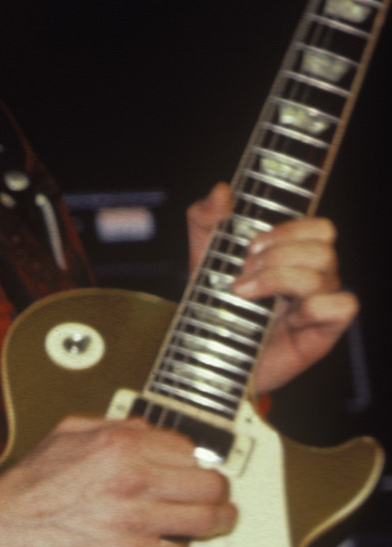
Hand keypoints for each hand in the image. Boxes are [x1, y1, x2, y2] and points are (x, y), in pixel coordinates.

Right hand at [0, 414, 235, 546]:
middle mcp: (133, 478)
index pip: (187, 449)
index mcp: (119, 445)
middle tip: (215, 497)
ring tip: (221, 524)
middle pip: (209, 484)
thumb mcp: (64, 434)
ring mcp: (135, 519)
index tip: (195, 470)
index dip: (194, 461)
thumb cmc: (25, 486)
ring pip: (208, 519)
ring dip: (222, 522)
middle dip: (217, 491)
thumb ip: (109, 425)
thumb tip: (145, 428)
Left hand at [188, 188, 355, 397]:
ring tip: (245, 294)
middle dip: (278, 256)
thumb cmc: (213, 307)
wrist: (204, 357)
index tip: (252, 245)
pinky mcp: (324, 332)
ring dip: (280, 278)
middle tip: (242, 273)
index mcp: (292, 256)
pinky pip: (344, 305)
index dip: (290, 229)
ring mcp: (320, 304)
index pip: (320, 227)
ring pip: (326, 273)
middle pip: (324, 247)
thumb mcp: (202, 259)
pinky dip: (313, 307)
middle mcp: (313, 277)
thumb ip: (206, 221)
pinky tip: (285, 317)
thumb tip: (221, 190)